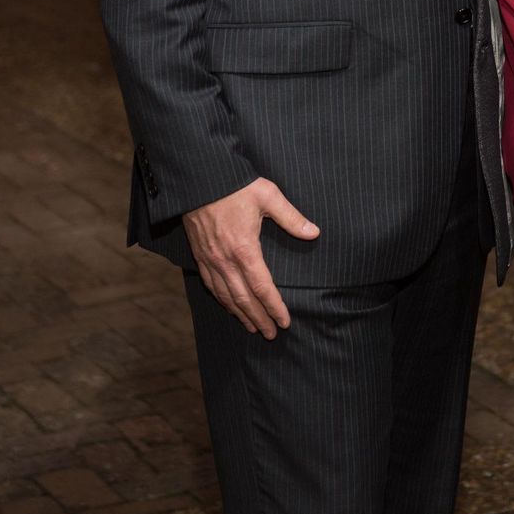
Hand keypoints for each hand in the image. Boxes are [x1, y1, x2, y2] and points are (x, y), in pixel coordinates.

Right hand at [183, 179, 318, 338]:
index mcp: (245, 249)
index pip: (263, 287)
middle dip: (259, 319)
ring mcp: (210, 260)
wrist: (200, 179)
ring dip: (240, 314)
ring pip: (226, 296)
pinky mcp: (200, 255)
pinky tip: (228, 305)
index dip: (274, 307)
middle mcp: (225, 260)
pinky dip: (222, 300)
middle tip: (271, 334)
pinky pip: (210, 285)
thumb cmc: (236, 185)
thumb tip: (314, 233)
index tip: (285, 321)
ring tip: (252, 327)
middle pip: (244, 299)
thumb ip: (291, 217)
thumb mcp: (268, 196)